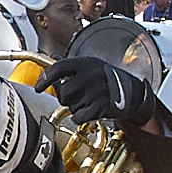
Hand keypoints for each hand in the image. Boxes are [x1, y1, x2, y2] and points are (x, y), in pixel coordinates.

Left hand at [35, 56, 154, 127]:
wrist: (134, 92)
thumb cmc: (108, 77)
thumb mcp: (91, 64)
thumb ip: (70, 62)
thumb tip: (52, 56)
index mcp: (85, 63)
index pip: (57, 68)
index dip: (44, 79)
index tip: (38, 87)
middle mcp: (89, 76)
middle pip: (62, 93)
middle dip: (66, 97)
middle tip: (77, 95)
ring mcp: (95, 92)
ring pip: (70, 106)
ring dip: (75, 106)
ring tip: (88, 100)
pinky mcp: (101, 107)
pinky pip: (78, 116)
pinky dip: (81, 116)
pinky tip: (91, 110)